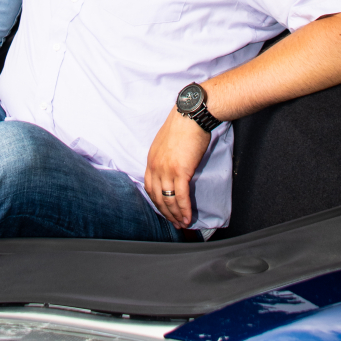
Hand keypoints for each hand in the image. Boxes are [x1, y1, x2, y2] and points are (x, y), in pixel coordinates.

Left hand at [145, 107, 210, 228]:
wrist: (191, 115)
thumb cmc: (183, 125)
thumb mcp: (166, 143)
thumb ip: (166, 158)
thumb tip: (173, 170)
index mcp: (151, 159)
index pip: (149, 187)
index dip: (157, 202)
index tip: (164, 210)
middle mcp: (155, 166)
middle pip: (157, 197)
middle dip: (166, 213)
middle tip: (174, 223)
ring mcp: (166, 170)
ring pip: (168, 199)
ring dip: (175, 215)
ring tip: (182, 224)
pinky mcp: (180, 171)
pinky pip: (181, 196)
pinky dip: (184, 209)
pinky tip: (188, 217)